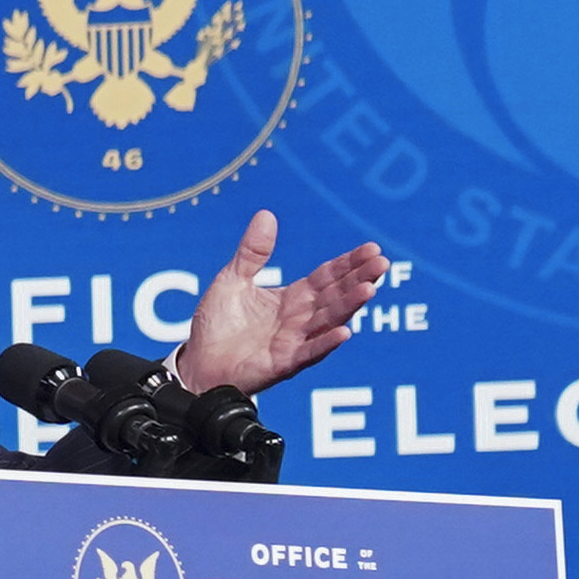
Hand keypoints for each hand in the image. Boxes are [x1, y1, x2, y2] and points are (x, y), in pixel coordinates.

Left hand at [164, 209, 390, 397]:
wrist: (196, 363)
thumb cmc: (217, 325)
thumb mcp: (232, 280)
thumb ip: (252, 252)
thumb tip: (266, 214)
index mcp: (292, 298)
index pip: (328, 277)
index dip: (349, 263)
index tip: (372, 249)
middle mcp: (300, 319)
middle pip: (336, 296)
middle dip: (359, 279)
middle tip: (382, 263)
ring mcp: (294, 342)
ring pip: (328, 321)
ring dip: (349, 306)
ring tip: (369, 289)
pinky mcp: (282, 363)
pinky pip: (308, 353)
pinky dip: (325, 343)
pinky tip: (344, 332)